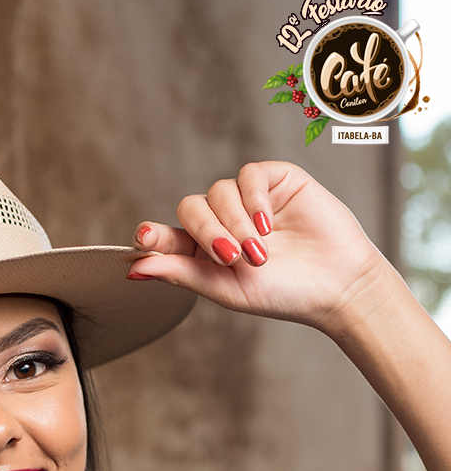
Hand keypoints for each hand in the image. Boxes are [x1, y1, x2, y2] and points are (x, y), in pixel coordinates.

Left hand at [128, 161, 390, 335]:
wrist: (336, 284)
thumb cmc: (283, 294)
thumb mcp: (226, 289)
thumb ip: (181, 274)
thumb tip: (134, 268)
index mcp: (203, 252)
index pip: (167, 237)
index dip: (152, 236)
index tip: (144, 237)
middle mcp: (221, 222)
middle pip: (190, 209)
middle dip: (205, 232)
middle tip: (230, 256)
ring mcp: (247, 200)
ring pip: (218, 191)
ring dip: (235, 222)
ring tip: (259, 252)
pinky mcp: (274, 180)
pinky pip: (247, 176)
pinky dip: (253, 200)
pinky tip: (269, 224)